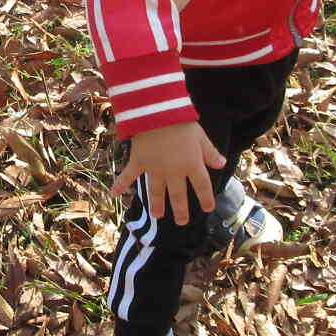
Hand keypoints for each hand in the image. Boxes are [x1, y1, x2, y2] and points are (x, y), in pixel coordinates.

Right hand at [111, 121, 225, 224]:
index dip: (206, 199)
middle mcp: (173, 172)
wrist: (157, 113)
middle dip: (180, 210)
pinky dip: (120, 184)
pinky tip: (113, 194)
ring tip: (157, 216)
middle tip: (182, 222)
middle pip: (178, 195)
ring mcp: (154, 169)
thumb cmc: (181, 122)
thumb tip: (221, 165)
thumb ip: (210, 152)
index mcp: (191, 165)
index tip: (208, 209)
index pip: (202, 186)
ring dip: (157, 204)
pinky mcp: (139, 162)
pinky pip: (128, 176)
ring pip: (156, 191)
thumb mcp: (201, 136)